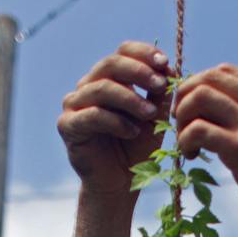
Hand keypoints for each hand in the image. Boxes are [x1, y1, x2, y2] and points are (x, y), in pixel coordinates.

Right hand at [58, 42, 171, 192]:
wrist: (119, 184)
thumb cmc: (136, 149)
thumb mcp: (154, 118)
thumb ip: (158, 95)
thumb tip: (169, 68)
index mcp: (108, 78)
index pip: (122, 52)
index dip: (143, 54)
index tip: (166, 63)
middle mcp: (87, 86)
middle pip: (110, 64)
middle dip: (139, 72)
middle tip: (161, 85)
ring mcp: (74, 104)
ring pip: (101, 88)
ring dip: (131, 99)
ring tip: (151, 115)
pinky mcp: (67, 125)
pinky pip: (92, 115)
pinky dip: (116, 121)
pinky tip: (132, 132)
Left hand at [175, 64, 237, 224]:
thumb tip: (214, 105)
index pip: (223, 71)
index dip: (198, 85)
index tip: (193, 109)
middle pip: (206, 79)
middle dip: (184, 98)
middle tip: (181, 124)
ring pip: (198, 98)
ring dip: (181, 118)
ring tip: (186, 142)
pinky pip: (198, 130)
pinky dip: (184, 140)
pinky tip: (189, 154)